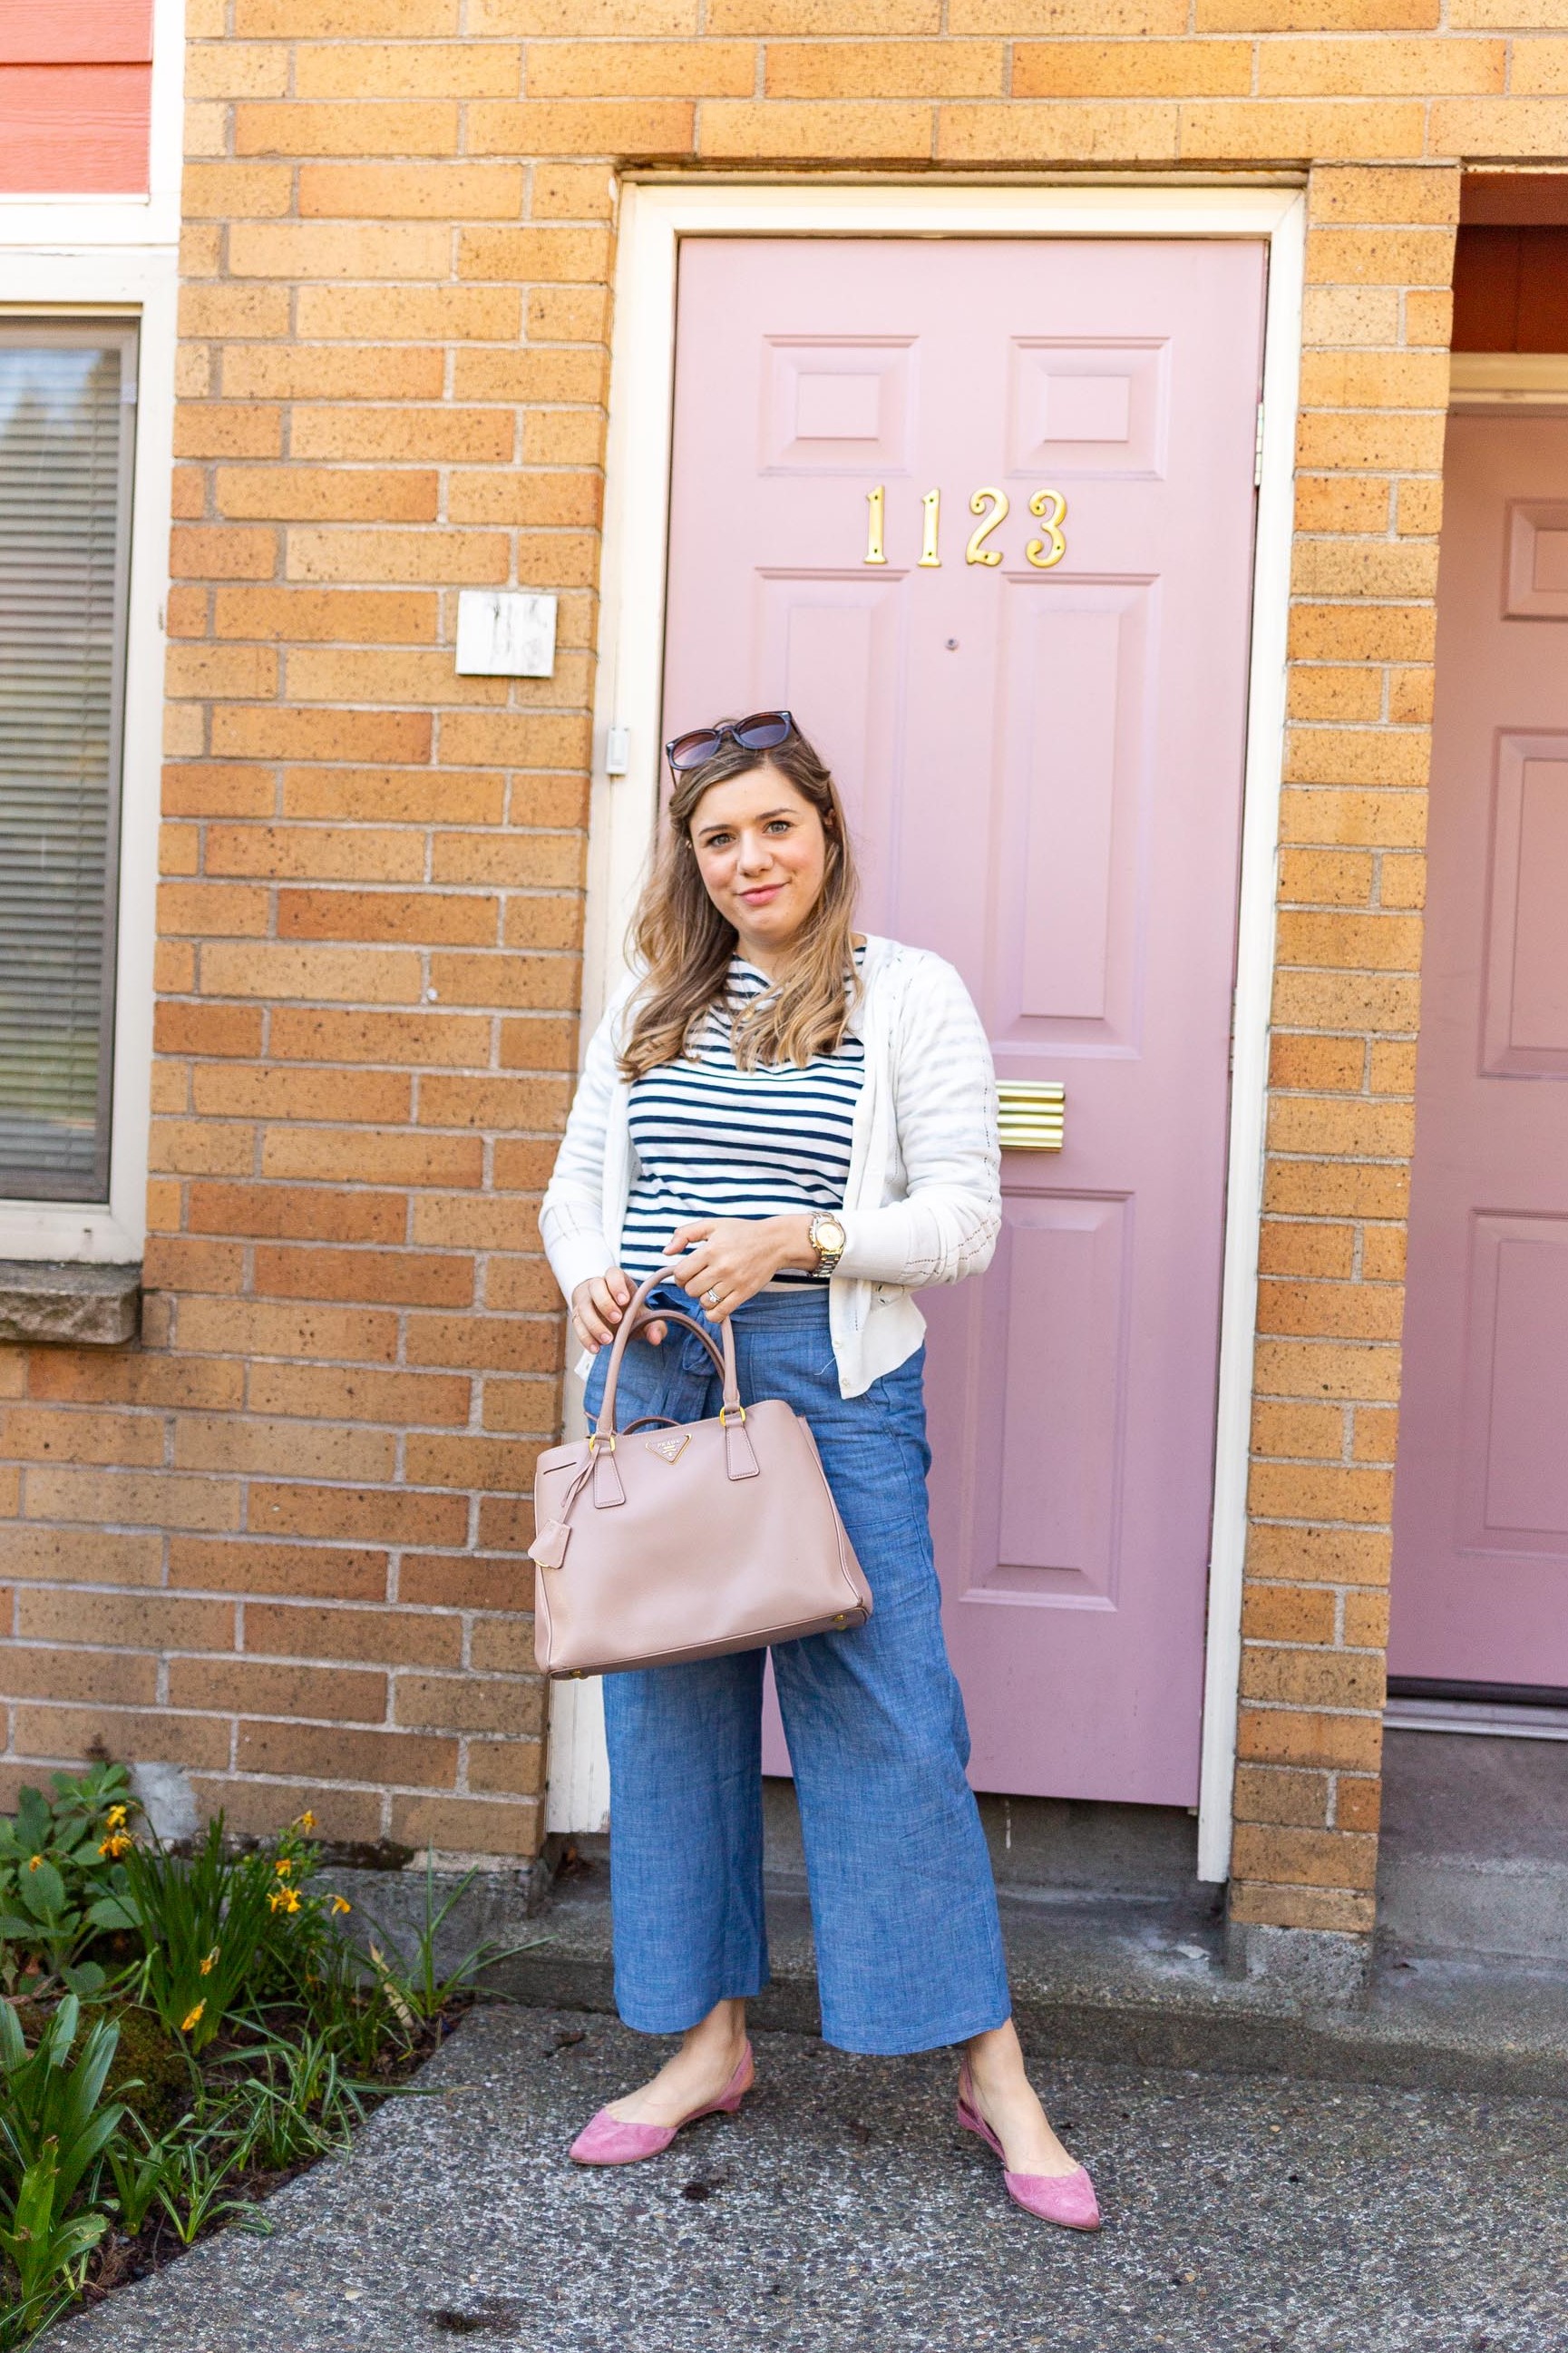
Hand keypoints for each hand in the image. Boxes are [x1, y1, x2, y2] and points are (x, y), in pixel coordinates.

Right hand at [570, 1269, 666, 1352]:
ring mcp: (585, 1301)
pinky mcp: (578, 1317)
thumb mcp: (643, 1315)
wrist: (607, 1313)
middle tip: (617, 1319)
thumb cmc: (628, 1311)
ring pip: (583, 1308)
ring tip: (608, 1340)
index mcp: (616, 1280)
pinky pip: (577, 1326)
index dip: (617, 1285)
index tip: (625, 1300)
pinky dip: (585, 1338)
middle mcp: (598, 1287)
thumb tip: (656, 1338)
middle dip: (605, 1303)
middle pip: (595, 1287)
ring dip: (595, 1325)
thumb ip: (654, 1325)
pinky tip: (596, 1348)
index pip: (613, 1274)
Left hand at [662, 1215, 817, 1322]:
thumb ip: (685, 1234)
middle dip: (691, 1286)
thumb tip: (666, 1252)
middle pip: (691, 1290)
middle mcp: (721, 1268)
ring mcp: (734, 1282)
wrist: (774, 1242)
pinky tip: (715, 1302)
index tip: (688, 1271)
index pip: (681, 1273)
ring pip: (704, 1302)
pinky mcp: (744, 1294)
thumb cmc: (741, 1232)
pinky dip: (713, 1312)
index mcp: (710, 1250)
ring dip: (703, 1298)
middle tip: (700, 1279)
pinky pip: (720, 1313)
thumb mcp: (712, 1225)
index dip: (680, 1275)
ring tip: (710, 1288)